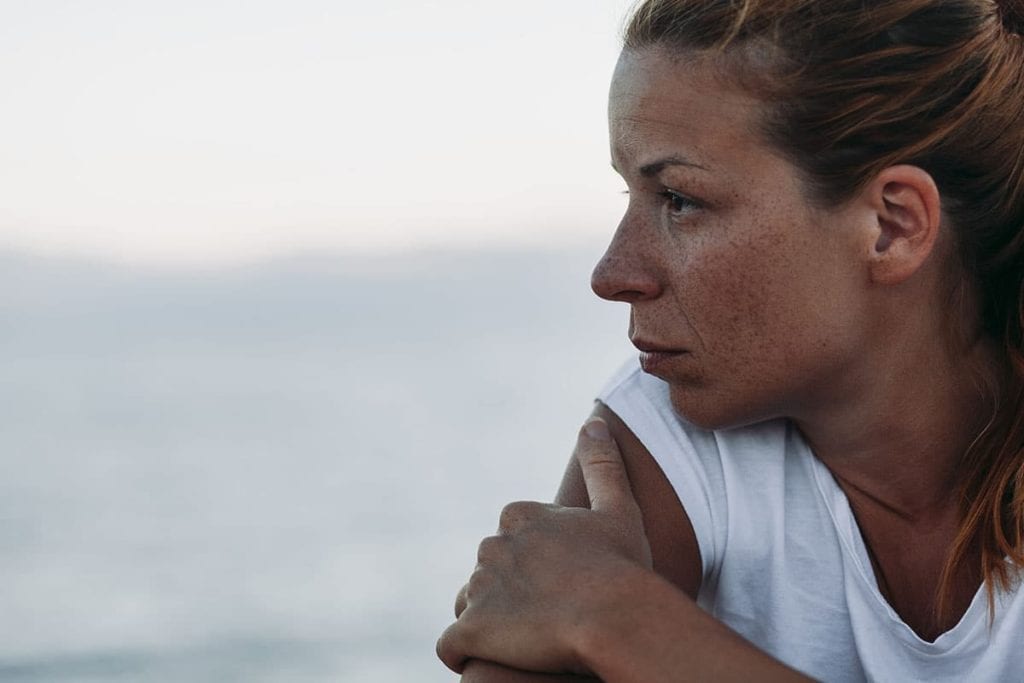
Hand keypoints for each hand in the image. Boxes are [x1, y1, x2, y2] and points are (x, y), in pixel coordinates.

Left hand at [436, 418, 653, 674]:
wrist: (615, 618)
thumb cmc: (622, 567)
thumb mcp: (619, 509)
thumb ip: (602, 465)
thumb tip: (592, 423)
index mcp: (520, 516)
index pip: (512, 541)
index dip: (535, 565)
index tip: (560, 584)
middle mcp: (492, 546)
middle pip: (490, 573)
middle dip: (510, 593)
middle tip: (547, 615)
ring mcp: (479, 588)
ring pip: (470, 606)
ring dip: (488, 622)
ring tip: (524, 639)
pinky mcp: (470, 630)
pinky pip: (451, 646)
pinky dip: (463, 653)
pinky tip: (488, 658)